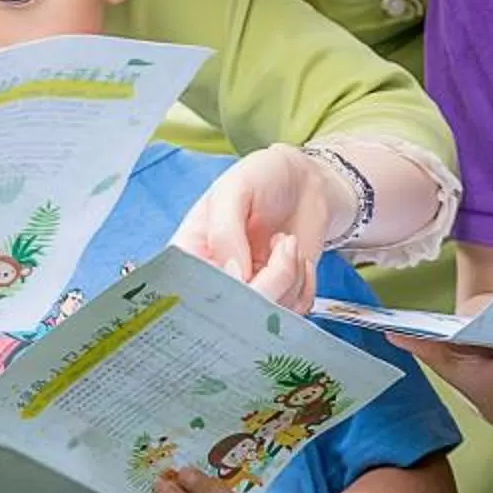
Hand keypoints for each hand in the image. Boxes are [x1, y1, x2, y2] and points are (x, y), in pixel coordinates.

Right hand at [173, 144, 338, 313]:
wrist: (305, 181)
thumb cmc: (263, 177)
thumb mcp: (234, 190)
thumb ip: (225, 231)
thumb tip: (232, 275)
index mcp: (190, 254)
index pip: (187, 295)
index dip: (216, 293)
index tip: (242, 271)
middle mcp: (216, 280)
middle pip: (231, 314)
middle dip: (268, 282)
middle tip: (281, 243)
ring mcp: (250, 292)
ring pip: (268, 315)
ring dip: (290, 276)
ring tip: (285, 242)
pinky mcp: (280, 298)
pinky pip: (294, 312)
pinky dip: (305, 284)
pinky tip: (297, 257)